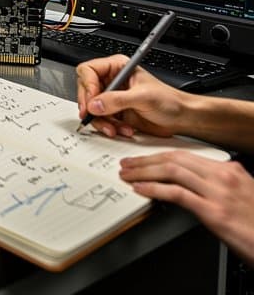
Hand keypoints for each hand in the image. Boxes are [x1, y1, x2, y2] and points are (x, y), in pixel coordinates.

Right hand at [75, 54, 188, 137]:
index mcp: (117, 68)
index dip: (87, 85)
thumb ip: (117, 100)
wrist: (181, 119)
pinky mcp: (114, 113)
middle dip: (92, 107)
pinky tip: (122, 129)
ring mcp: (112, 98)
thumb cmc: (169, 101)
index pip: (88, 71)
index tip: (93, 100)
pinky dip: (108, 127)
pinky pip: (100, 120)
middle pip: (86, 91)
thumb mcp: (142, 97)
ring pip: (91, 108)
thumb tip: (95, 104)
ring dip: (102, 121)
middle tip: (95, 116)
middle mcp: (111, 81)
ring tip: (115, 128)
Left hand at [119, 150, 253, 265]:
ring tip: (128, 174)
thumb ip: (217, 185)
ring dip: (144, 171)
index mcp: (230, 170)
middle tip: (128, 164)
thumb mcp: (240, 195)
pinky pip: (177, 194)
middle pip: (176, 159)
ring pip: (173, 171)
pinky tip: (141, 189)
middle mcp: (224, 177)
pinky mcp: (215, 212)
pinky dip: (155, 188)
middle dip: (147, 160)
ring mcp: (219, 193)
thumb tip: (190, 184)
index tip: (143, 158)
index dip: (159, 155)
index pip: (185, 155)